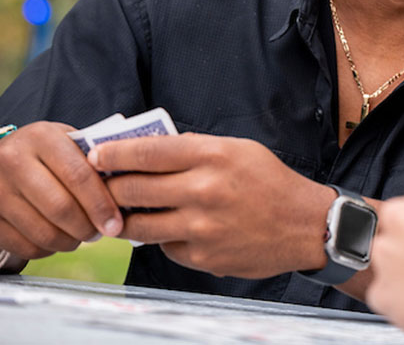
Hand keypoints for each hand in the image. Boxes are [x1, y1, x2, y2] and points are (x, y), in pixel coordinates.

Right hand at [0, 121, 122, 261]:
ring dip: (69, 242)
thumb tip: (128, 187)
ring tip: (81, 236)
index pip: (79, 175)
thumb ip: (93, 158)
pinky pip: (24, 245)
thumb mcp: (66, 140)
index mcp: (42, 138)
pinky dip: (46, 249)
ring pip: (42, 231)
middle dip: (87, 227)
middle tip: (100, 232)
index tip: (116, 222)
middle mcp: (14, 162)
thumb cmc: (43, 149)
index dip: (101, 204)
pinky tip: (57, 239)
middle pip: (60, 207)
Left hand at [88, 133, 332, 278]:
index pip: (147, 151)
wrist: (305, 225)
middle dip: (110, 187)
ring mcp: (200, 227)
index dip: (114, 153)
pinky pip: (163, 246)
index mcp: (213, 155)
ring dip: (125, 218)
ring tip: (124, 212)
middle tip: (103, 186)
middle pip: (132, 189)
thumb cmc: (270, 181)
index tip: (96, 155)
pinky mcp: (201, 256)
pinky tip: (172, 229)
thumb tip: (150, 151)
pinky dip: (161, 238)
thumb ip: (196, 149)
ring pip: (138, 224)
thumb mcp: (239, 150)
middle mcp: (203, 190)